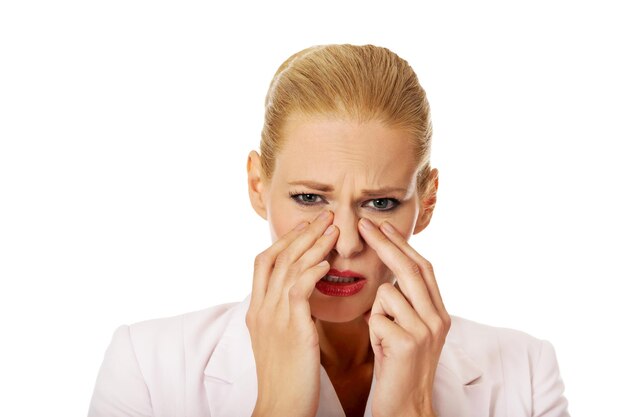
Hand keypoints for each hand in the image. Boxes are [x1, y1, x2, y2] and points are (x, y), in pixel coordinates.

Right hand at [246, 210, 338, 416]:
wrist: (280, 406)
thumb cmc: (286, 378)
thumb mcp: (279, 341)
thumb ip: (285, 316)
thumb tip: (301, 300)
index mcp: (257, 310)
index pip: (264, 262)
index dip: (284, 242)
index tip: (305, 228)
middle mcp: (261, 309)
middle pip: (277, 257)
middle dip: (301, 234)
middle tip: (323, 217)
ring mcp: (274, 317)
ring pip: (289, 268)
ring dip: (313, 245)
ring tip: (333, 229)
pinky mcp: (291, 328)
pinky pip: (299, 290)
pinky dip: (313, 271)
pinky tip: (328, 262)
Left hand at [358, 218, 450, 416]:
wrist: (406, 407)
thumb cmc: (399, 367)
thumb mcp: (409, 330)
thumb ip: (406, 303)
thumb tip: (389, 273)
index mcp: (439, 312)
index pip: (421, 268)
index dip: (402, 245)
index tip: (382, 227)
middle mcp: (438, 318)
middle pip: (409, 269)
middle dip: (384, 243)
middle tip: (362, 224)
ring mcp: (425, 330)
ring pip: (388, 293)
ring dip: (377, 311)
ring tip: (384, 338)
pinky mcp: (407, 342)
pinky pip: (377, 317)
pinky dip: (373, 330)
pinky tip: (382, 350)